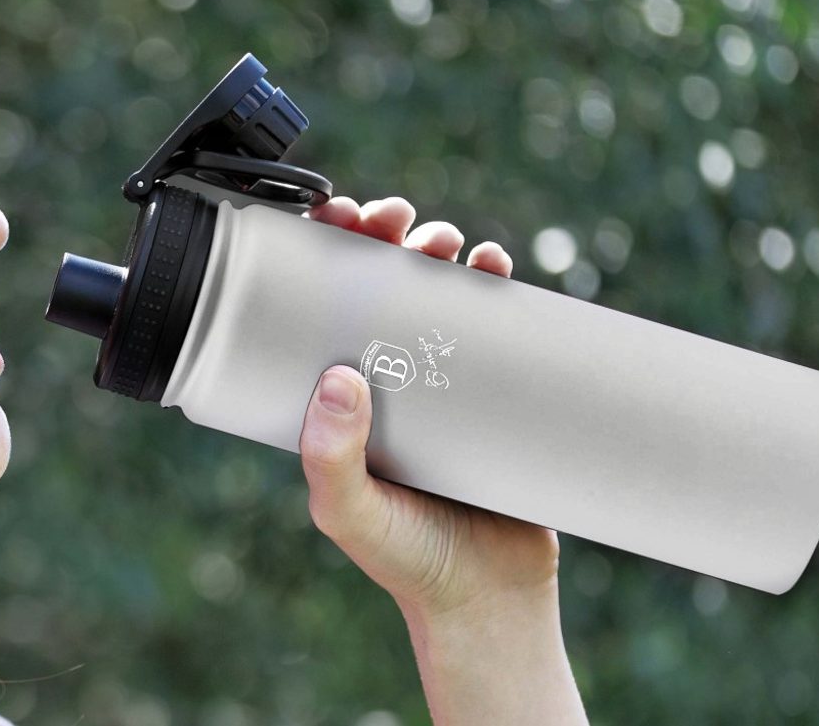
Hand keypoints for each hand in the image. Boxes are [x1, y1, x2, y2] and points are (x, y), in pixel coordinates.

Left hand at [298, 196, 560, 616]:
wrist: (490, 598)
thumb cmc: (409, 561)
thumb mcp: (350, 514)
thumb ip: (331, 459)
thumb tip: (337, 377)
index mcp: (341, 400)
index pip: (322, 308)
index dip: (326, 255)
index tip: (337, 219)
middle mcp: (390, 381)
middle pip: (382, 287)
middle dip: (387, 239)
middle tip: (395, 222)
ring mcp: (445, 383)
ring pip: (438, 296)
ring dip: (441, 251)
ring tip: (449, 244)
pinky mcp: (496, 393)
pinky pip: (495, 327)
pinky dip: (494, 287)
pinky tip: (494, 267)